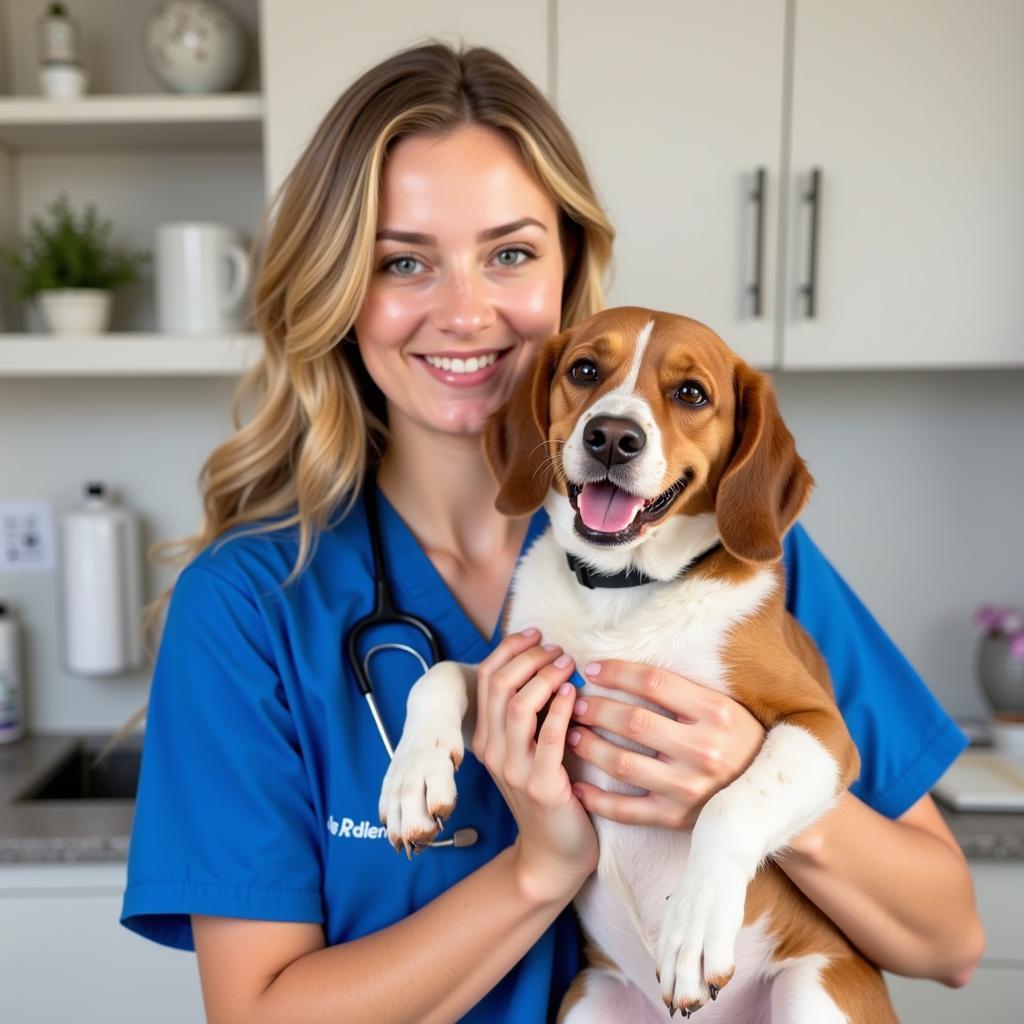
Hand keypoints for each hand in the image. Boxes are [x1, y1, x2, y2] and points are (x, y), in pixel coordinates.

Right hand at [472, 629, 598, 903]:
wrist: (553, 852)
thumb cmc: (549, 791)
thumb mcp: (529, 747)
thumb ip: (531, 711)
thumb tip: (548, 660)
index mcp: (485, 738)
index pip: (485, 677)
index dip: (510, 649)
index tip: (537, 634)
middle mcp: (492, 751)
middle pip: (498, 685)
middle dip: (529, 658)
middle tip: (557, 650)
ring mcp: (514, 770)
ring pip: (519, 706)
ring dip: (545, 678)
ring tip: (567, 665)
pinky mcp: (542, 786)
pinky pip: (549, 738)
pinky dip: (561, 710)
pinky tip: (574, 694)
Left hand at [567, 660, 765, 829]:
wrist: (771, 797)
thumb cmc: (738, 740)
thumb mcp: (723, 706)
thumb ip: (682, 690)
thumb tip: (626, 668)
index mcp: (715, 713)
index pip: (654, 682)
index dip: (616, 672)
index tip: (592, 669)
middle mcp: (703, 750)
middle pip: (632, 722)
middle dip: (596, 709)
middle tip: (575, 704)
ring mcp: (689, 787)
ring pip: (622, 764)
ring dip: (589, 747)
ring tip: (571, 735)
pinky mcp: (677, 818)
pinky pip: (627, 811)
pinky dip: (597, 800)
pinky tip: (578, 786)